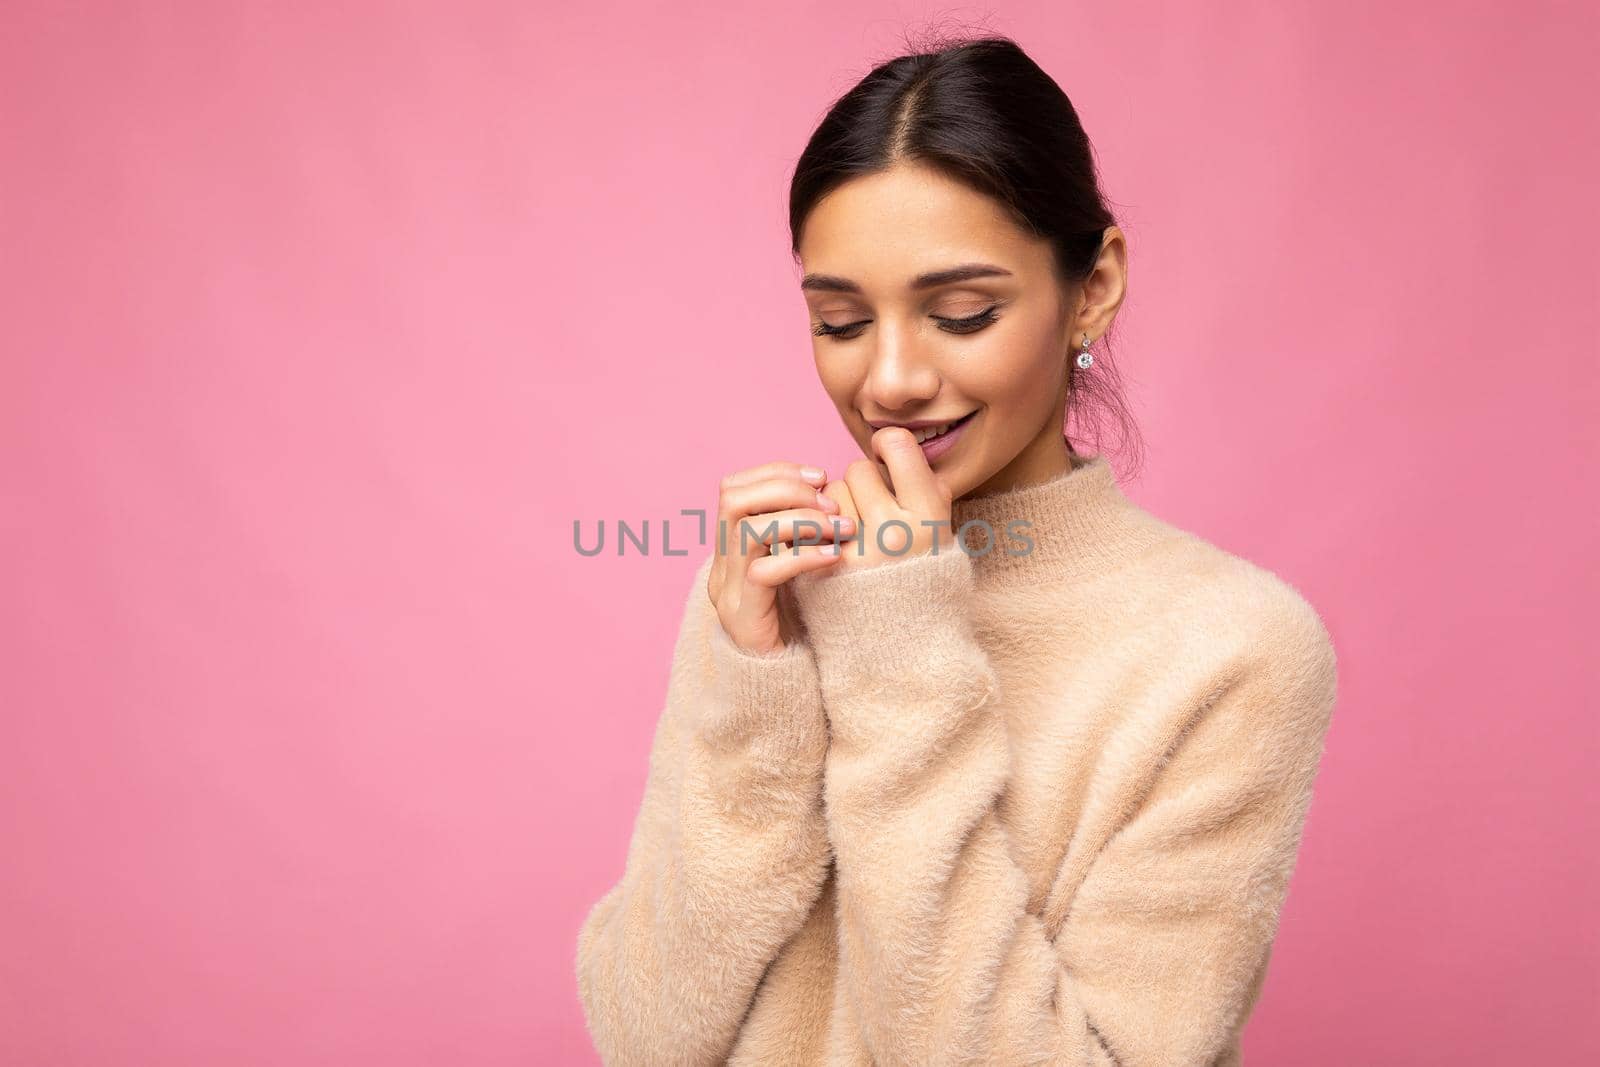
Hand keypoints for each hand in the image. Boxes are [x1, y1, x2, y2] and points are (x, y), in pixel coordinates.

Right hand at [708, 461, 853, 654]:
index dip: (776, 472)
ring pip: (748, 531)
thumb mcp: (798, 570)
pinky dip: (803, 556)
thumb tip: (829, 491)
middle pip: (732, 500)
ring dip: (800, 520)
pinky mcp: (743, 618)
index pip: (734, 487)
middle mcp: (721, 566)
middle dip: (786, 489)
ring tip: (840, 528)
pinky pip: (765, 573)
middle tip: (830, 502)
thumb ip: (801, 535)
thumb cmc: (802, 625)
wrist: (783, 689)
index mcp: (730, 549)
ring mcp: (727, 592)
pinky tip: (835, 557)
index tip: (820, 475)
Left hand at [825, 428, 956, 573]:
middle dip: (861, 484)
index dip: (887, 446)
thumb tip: (888, 440)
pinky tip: (834, 546)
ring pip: (830, 494)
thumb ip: (922, 482)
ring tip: (856, 533)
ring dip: (837, 506)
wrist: (906, 637)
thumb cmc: (922, 572)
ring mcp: (857, 552)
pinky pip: (811, 522)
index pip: (897, 445)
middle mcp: (894, 533)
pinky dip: (819, 529)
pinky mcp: (825, 568)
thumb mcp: (939, 525)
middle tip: (873, 509)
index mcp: (930, 516)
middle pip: (857, 469)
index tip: (887, 458)